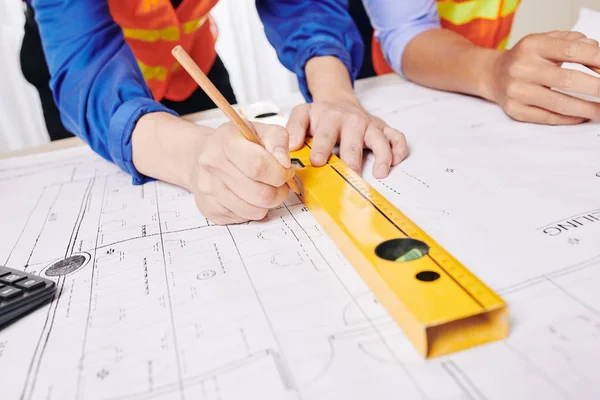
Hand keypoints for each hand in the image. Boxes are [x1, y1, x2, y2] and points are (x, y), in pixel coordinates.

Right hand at [188, 121, 293, 224]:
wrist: (201, 155)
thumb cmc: (236, 143)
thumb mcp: (260, 129)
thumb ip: (278, 141)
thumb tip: (284, 164)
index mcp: (226, 141)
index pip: (258, 165)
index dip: (279, 173)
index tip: (285, 172)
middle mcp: (213, 165)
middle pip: (261, 193)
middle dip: (279, 192)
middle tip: (280, 184)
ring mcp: (209, 189)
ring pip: (255, 210)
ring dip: (268, 203)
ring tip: (265, 188)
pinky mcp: (211, 209)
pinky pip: (245, 218)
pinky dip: (253, 209)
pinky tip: (249, 195)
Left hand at [286, 96, 407, 178]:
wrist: (338, 100)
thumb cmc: (320, 115)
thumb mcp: (302, 114)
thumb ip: (294, 128)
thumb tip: (291, 146)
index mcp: (330, 118)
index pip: (326, 135)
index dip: (322, 148)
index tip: (318, 162)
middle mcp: (352, 120)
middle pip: (354, 142)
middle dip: (352, 159)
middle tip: (350, 176)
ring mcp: (370, 125)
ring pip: (380, 140)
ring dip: (381, 156)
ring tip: (379, 174)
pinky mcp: (382, 129)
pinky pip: (397, 138)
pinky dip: (399, 150)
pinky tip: (394, 163)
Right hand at [484, 31, 599, 124]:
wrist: (493, 75)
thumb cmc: (526, 58)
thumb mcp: (547, 42)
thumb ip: (574, 43)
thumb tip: (599, 59)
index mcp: (532, 45)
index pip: (571, 51)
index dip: (596, 59)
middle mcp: (521, 68)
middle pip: (567, 80)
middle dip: (596, 88)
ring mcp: (516, 91)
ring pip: (558, 103)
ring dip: (586, 109)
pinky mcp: (514, 110)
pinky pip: (547, 117)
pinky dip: (568, 118)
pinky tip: (581, 116)